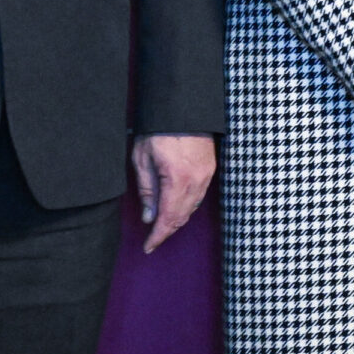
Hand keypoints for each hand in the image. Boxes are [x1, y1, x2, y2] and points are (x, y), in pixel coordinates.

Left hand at [131, 134, 215, 253]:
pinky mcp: (211, 168)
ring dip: (178, 218)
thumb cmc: (158, 129)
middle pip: (183, 216)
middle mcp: (196, 180)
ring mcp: (207, 174)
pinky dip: (188, 205)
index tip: (148, 247)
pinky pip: (200, 195)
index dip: (158, 236)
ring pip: (193, 207)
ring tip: (162, 223)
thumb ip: (147, 190)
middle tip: (153, 239)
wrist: (183, 106)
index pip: (169, 218)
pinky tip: (177, 205)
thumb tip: (149, 217)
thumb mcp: (142, 159)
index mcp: (177, 179)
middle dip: (167, 230)